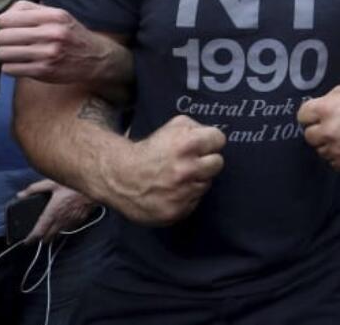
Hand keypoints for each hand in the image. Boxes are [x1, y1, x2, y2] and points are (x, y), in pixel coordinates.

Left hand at [0, 1, 127, 83]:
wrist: (96, 58)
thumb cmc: (71, 34)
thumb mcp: (57, 14)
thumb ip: (29, 9)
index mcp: (53, 16)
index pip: (9, 18)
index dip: (3, 24)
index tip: (8, 28)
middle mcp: (51, 33)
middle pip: (3, 36)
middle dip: (3, 40)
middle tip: (11, 42)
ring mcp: (47, 54)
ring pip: (3, 53)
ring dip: (5, 54)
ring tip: (16, 53)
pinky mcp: (44, 71)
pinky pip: (9, 69)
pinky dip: (11, 67)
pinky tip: (21, 64)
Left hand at [19, 179, 96, 243]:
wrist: (96, 186)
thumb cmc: (73, 184)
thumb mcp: (52, 183)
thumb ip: (35, 189)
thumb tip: (20, 195)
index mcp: (52, 213)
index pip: (39, 232)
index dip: (31, 239)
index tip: (25, 242)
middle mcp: (61, 221)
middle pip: (48, 237)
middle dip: (41, 239)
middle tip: (36, 236)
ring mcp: (71, 222)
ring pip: (59, 235)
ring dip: (52, 235)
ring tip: (48, 232)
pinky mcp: (80, 220)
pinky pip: (68, 229)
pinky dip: (63, 230)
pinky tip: (62, 224)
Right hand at [104, 115, 224, 225]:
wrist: (120, 177)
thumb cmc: (150, 150)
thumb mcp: (172, 127)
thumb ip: (196, 127)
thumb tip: (214, 137)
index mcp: (187, 144)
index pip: (219, 140)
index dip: (210, 141)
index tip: (202, 145)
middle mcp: (187, 170)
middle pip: (217, 163)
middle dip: (206, 161)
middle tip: (191, 162)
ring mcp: (183, 193)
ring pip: (206, 183)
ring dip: (196, 180)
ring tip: (178, 177)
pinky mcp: (178, 211)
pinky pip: (195, 201)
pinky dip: (187, 196)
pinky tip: (173, 190)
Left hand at [298, 85, 339, 171]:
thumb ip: (322, 102)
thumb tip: (308, 114)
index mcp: (325, 109)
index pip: (302, 117)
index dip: (311, 116)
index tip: (319, 116)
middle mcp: (328, 130)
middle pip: (309, 135)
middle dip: (319, 131)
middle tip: (335, 126)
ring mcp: (336, 149)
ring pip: (320, 150)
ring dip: (329, 144)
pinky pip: (332, 161)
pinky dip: (339, 155)